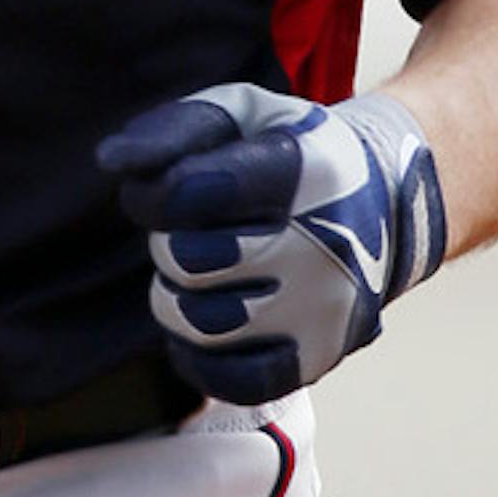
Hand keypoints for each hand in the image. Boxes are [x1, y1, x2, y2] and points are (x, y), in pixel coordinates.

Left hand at [97, 81, 445, 403]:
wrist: (384, 204)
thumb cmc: (291, 154)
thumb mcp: (243, 116)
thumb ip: (175, 128)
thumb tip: (113, 160)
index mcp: (307, 171)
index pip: (191, 192)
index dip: (152, 194)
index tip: (162, 192)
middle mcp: (325, 244)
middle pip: (188, 259)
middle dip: (168, 243)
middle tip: (189, 233)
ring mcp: (324, 308)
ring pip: (200, 322)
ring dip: (177, 297)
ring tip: (201, 274)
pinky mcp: (317, 358)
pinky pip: (230, 380)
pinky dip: (198, 356)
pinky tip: (207, 321)